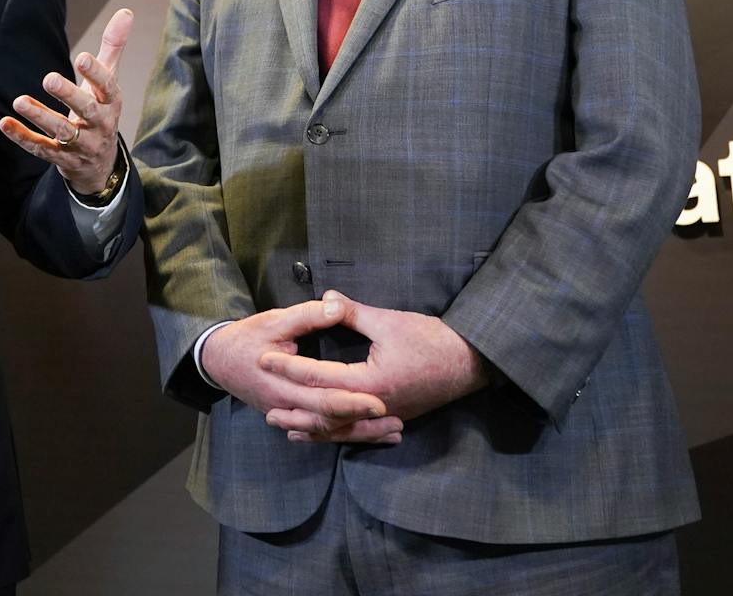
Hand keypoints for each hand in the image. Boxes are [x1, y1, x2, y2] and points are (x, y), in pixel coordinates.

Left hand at [0, 8, 133, 195]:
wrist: (100, 166)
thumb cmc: (101, 112)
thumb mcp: (109, 83)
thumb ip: (114, 48)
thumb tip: (126, 12)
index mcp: (111, 103)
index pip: (108, 87)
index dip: (96, 74)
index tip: (82, 58)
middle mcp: (99, 125)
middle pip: (86, 110)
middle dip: (68, 95)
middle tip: (48, 78)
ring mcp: (81, 145)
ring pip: (62, 132)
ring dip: (41, 117)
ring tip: (19, 101)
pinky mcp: (62, 159)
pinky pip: (41, 150)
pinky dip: (23, 137)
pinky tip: (5, 123)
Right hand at [202, 302, 398, 444]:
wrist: (217, 360)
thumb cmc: (246, 338)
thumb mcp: (274, 320)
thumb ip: (307, 316)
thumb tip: (336, 306)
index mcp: (281, 384)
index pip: (322, 397)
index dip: (351, 401)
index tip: (380, 400)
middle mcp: (285, 407)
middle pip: (329, 420)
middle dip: (363, 423)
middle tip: (395, 421)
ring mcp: (288, 415)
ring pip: (328, 432)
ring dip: (360, 434)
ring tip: (394, 433)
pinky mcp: (292, 417)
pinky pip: (321, 432)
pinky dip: (346, 434)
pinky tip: (372, 435)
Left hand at [257, 291, 488, 443]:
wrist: (470, 362)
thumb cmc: (431, 339)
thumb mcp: (389, 321)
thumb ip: (354, 313)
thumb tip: (325, 299)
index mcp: (370, 382)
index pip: (320, 377)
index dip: (289, 368)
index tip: (264, 360)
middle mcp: (373, 406)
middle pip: (324, 412)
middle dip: (293, 407)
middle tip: (263, 405)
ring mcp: (383, 416)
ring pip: (339, 429)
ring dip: (310, 427)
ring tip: (283, 426)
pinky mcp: (391, 417)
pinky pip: (356, 431)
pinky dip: (334, 432)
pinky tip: (319, 433)